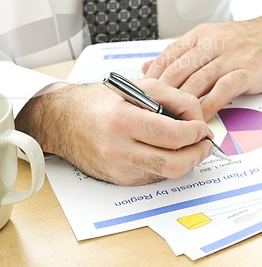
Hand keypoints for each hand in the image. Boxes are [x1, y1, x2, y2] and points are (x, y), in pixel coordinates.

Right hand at [15, 79, 213, 185]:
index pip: (172, 135)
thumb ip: (172, 97)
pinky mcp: (118, 179)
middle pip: (173, 163)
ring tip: (188, 146)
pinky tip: (163, 150)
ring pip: (165, 173)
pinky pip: (152, 176)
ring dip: (185, 161)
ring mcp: (118, 168)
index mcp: (122, 120)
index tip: (201, 127)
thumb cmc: (98, 101)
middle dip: (197, 154)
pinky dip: (164, 164)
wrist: (62, 120)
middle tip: (204, 143)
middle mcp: (118, 149)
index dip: (195, 133)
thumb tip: (197, 116)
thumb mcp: (136, 86)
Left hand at [143, 17, 261, 120]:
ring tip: (172, 118)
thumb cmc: (236, 41)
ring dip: (183, 102)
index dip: (153, 77)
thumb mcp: (204, 40)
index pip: (168, 56)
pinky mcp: (246, 71)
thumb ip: (176, 55)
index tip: (143, 92)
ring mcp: (229, 57)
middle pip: (179, 70)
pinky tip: (201, 117)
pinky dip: (209, 105)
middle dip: (163, 92)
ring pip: (198, 81)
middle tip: (153, 110)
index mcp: (198, 36)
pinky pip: (223, 90)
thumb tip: (146, 67)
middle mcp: (211, 44)